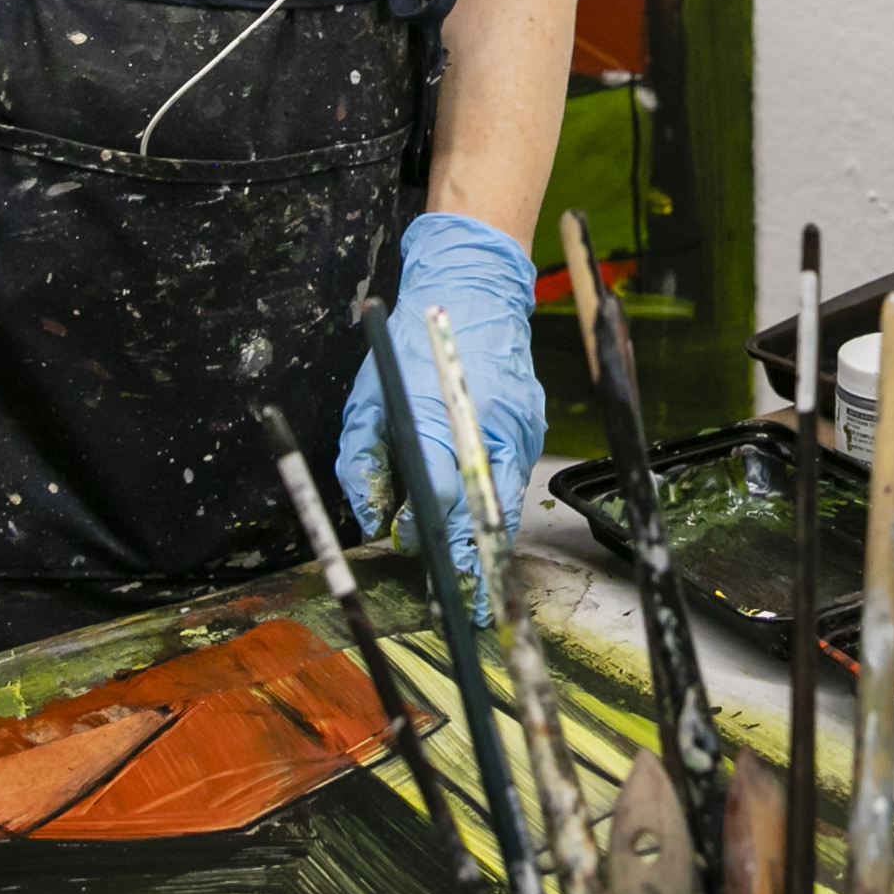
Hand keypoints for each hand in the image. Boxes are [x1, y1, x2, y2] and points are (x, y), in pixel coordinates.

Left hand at [336, 214, 546, 595]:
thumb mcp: (370, 394)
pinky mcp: (531, 427)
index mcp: (442, 415)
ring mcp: (517, 428)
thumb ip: (363, 458)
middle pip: (482, 511)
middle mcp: (487, 426)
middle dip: (469, 560)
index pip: (436, 491)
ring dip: (490, 546)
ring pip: (505, 504)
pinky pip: (514, 483)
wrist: (475, 291)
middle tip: (460, 602)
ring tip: (479, 590)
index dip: (421, 529)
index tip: (406, 547)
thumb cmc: (414, 341)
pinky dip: (500, 514)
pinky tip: (487, 539)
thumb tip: (368, 517)